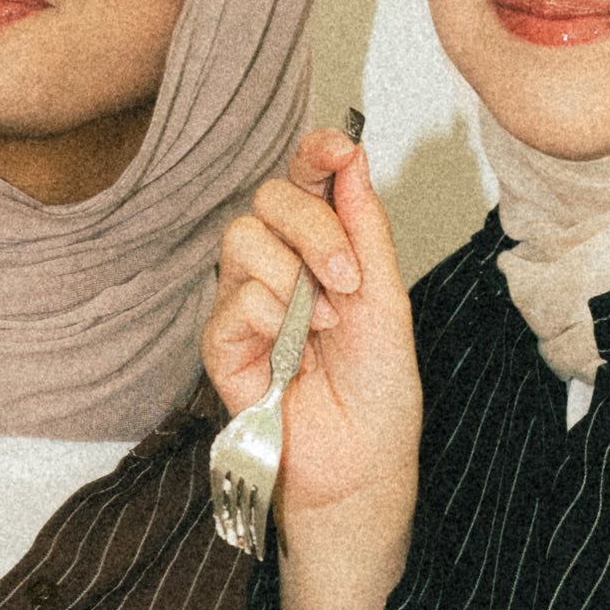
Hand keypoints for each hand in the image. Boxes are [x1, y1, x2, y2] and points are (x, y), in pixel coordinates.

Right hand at [203, 130, 421, 609]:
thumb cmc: (378, 390)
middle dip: (314, 227)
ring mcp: (245, 302)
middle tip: (349, 278)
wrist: (363, 461)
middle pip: (268, 198)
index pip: (304, 181)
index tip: (340, 148)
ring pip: (243, 239)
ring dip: (296, 276)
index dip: (316, 154)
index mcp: (321, 250)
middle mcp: (278, 268)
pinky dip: (274, 317)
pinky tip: (297, 351)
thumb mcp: (387, 297)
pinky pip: (234, 297)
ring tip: (328, 323)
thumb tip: (352, 159)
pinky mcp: (222, 342)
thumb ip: (365, 227)